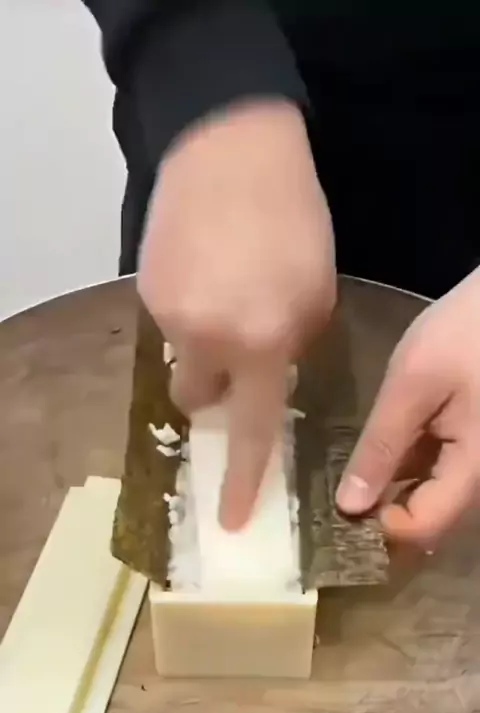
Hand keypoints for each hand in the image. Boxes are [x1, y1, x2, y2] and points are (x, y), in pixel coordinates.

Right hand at [138, 100, 335, 528]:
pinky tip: (206, 268)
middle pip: (198, 400)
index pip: (252, 432)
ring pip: (184, 356)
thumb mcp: (317, 293)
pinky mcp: (145, 290)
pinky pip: (169, 322)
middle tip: (236, 352)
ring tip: (225, 286)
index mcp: (262, 344)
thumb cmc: (294, 220)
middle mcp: (207, 341)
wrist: (230, 149)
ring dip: (204, 341)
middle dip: (216, 388)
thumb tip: (267, 378)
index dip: (244, 481)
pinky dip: (189, 309)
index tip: (231, 520)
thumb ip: (291, 348)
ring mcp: (168, 316)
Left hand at [336, 269, 479, 546]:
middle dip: (386, 512)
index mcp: (476, 468)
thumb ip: (382, 446)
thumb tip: (349, 506)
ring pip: (436, 497)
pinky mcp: (478, 444)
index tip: (343, 504)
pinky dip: (413, 468)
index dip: (381, 524)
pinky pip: (444, 472)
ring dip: (397, 491)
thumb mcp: (413, 384)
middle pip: (433, 518)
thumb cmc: (468, 331)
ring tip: (356, 473)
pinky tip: (385, 450)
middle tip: (341, 494)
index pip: (424, 527)